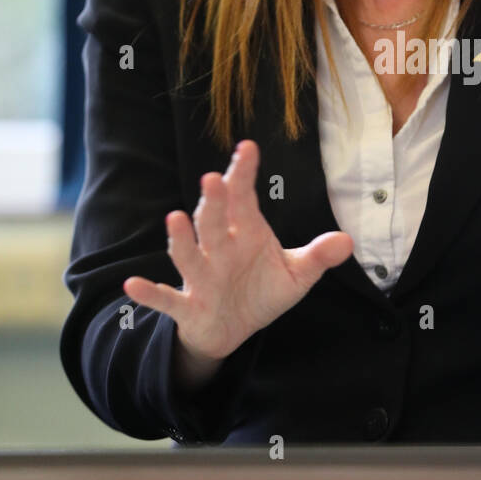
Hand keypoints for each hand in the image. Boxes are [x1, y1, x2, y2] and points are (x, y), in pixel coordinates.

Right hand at [122, 139, 352, 360]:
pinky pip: (166, 299)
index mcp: (245, 234)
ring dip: (181, 238)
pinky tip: (132, 285)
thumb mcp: (295, 276)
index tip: (247, 148)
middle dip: (214, 202)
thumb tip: (348, 241)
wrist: (234, 331)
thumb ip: (317, 257)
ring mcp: (201, 277)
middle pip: (214, 221)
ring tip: (175, 218)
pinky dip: (149, 293)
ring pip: (188, 254)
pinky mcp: (188, 305)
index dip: (244, 174)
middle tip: (213, 178)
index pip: (244, 200)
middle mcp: (219, 249)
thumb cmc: (261, 292)